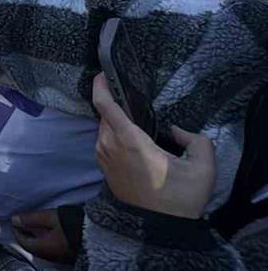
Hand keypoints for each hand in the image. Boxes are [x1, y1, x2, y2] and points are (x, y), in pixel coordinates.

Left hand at [12, 208, 74, 262]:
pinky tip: (50, 234)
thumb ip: (31, 219)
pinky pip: (52, 250)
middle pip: (32, 248)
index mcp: (43, 248)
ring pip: (42, 250)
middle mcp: (50, 256)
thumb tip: (14, 220)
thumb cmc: (72, 224)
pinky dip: (46, 242)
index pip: (23, 242)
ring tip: (35, 227)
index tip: (15, 221)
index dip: (17, 231)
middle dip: (26, 236)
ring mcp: (61, 258)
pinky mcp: (70, 256)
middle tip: (23, 224)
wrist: (99, 232)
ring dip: (37, 239)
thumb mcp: (50, 217)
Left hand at [92, 74, 215, 218]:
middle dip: (113, 102)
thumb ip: (195, 140)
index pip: (105, 105)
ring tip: (134, 116)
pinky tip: (131, 137)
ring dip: (114, 120)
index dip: (100, 86)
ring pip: (103, 128)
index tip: (103, 73)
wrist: (160, 228)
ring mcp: (103, 157)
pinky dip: (113, 133)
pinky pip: (104, 141)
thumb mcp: (202, 167)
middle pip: (104, 114)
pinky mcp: (104, 167)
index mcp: (129, 140)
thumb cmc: (180, 197)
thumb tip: (177, 130)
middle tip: (130, 95)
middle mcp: (110, 146)